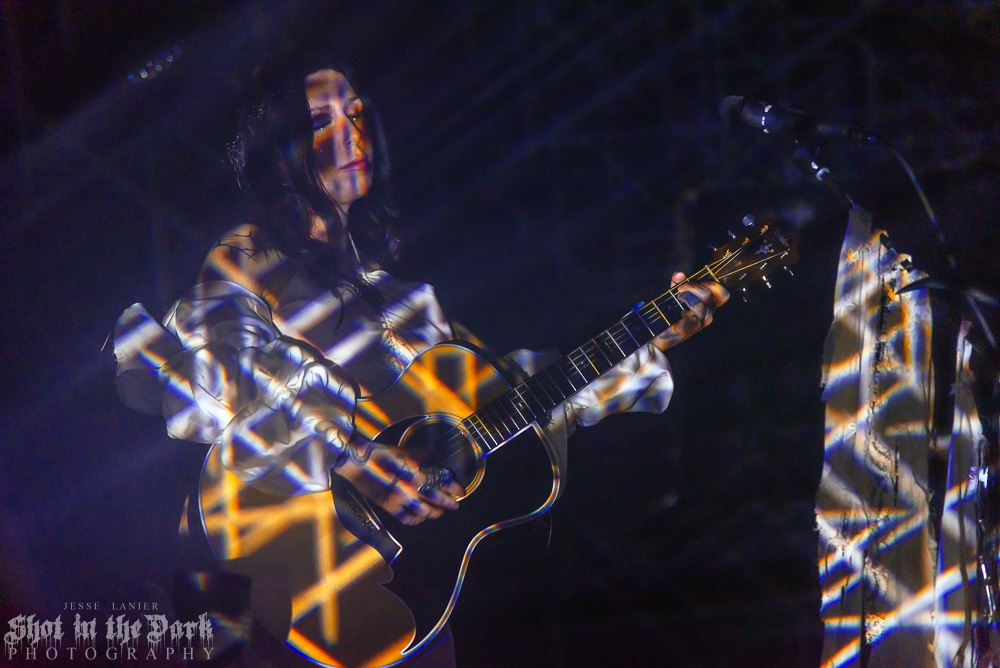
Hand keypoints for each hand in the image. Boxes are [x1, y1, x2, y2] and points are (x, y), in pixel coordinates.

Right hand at [333, 439, 463, 524]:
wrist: (356, 462)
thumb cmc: (379, 454)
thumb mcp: (402, 451)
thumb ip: (420, 454)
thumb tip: (433, 450)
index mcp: (416, 471)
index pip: (441, 482)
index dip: (453, 488)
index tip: (461, 491)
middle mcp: (410, 487)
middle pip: (436, 499)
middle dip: (449, 503)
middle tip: (455, 505)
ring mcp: (400, 499)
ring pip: (424, 512)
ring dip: (435, 513)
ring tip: (439, 512)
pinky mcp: (389, 507)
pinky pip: (407, 519)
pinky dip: (416, 520)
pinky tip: (420, 518)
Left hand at [653, 272, 728, 351]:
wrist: (662, 330)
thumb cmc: (671, 310)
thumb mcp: (675, 292)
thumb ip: (677, 282)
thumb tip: (679, 274)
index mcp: (710, 303)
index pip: (723, 294)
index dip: (711, 284)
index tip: (695, 283)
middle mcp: (710, 312)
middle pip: (709, 294)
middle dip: (692, 287)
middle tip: (680, 290)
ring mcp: (703, 321)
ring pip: (701, 304)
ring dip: (686, 297)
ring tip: (678, 299)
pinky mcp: (693, 328)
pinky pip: (693, 316)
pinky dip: (685, 311)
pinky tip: (680, 311)